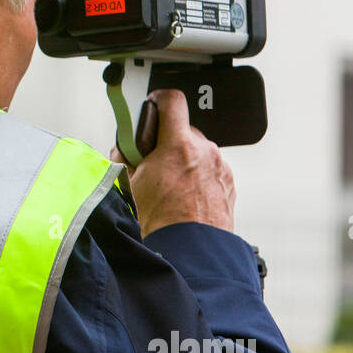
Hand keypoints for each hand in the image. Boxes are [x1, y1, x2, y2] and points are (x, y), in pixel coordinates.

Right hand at [110, 88, 235, 237]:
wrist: (190, 253)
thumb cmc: (162, 224)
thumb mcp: (131, 185)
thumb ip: (128, 157)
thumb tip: (125, 148)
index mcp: (178, 145)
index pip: (172, 100)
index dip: (159, 101)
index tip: (152, 108)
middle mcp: (205, 151)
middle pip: (182, 130)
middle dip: (166, 142)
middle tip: (152, 162)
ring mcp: (220, 168)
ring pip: (196, 152)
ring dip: (183, 161)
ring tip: (169, 187)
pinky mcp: (228, 184)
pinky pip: (209, 170)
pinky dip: (197, 177)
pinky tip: (184, 197)